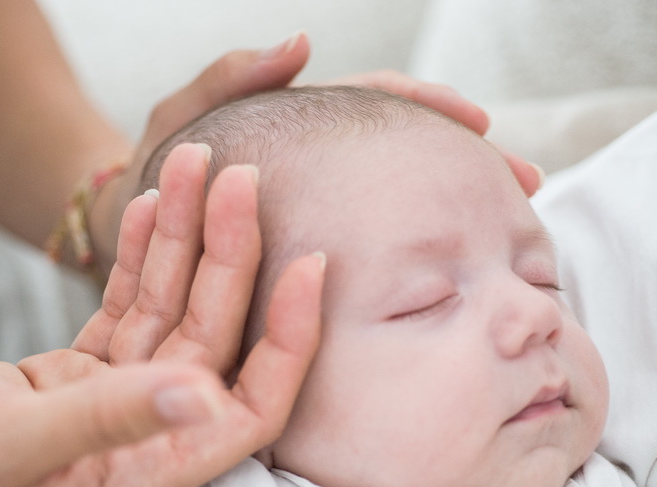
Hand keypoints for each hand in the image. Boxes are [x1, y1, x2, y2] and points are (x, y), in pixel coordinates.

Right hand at [32, 143, 324, 486]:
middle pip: (214, 338)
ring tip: (193, 161)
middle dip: (230, 256)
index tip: (308, 263)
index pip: (252, 411)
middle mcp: (143, 438)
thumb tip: (208, 397)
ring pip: (173, 307)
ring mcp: (115, 398)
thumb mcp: (12, 438)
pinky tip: (156, 201)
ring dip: (187, 237)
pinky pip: (131, 299)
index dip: (290, 340)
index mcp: (143, 475)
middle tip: (239, 176)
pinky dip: (142, 251)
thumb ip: (111, 419)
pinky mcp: (84, 367)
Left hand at [89, 33, 542, 271]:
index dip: (428, 108)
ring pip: (401, 213)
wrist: (130, 237)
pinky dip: (417, 262)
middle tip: (527, 181)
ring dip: (459, 213)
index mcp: (303, 130)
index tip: (478, 120)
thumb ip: (229, 80)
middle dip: (468, 165)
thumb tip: (304, 42)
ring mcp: (325, 224)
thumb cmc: (157, 174)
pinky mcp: (313, 271)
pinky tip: (457, 274)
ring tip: (515, 222)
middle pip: (408, 161)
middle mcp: (326, 178)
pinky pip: (373, 264)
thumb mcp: (181, 120)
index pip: (378, 106)